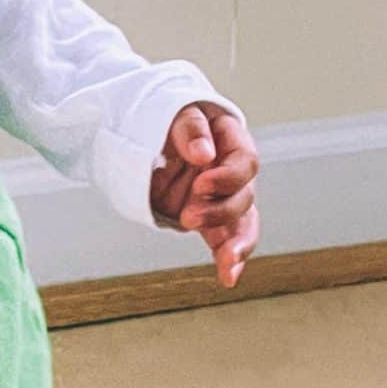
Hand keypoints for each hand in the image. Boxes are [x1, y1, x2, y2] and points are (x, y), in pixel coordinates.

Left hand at [149, 101, 260, 288]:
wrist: (142, 133)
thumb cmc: (165, 115)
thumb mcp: (176, 111)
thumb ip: (191, 129)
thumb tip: (203, 152)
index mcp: (231, 140)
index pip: (245, 162)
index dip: (227, 177)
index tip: (201, 184)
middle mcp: (231, 171)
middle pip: (243, 196)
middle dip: (219, 211)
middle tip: (189, 215)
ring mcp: (221, 196)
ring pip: (241, 224)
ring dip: (236, 245)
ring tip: (228, 262)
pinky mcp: (207, 218)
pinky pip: (224, 240)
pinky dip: (228, 259)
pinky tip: (228, 277)